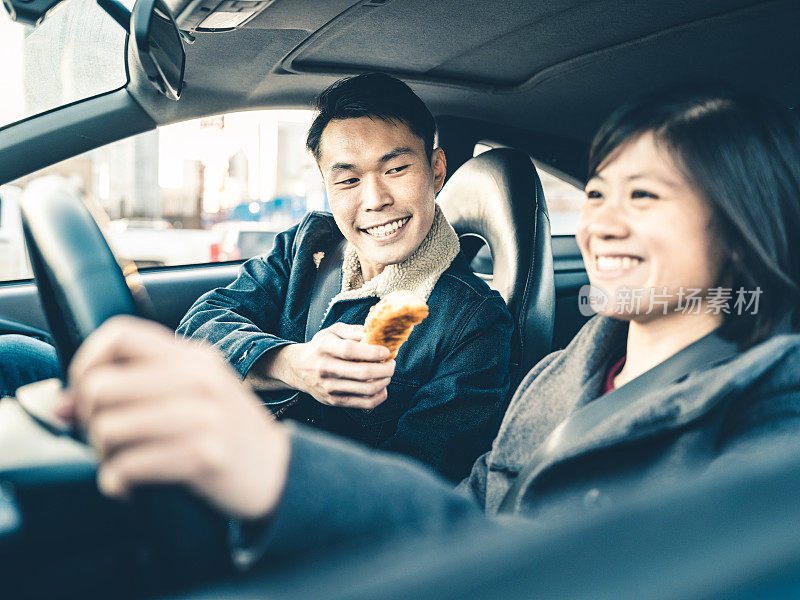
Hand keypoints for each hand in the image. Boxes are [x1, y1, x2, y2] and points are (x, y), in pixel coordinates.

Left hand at [58, 316, 289, 518]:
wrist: (280, 471)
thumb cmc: (229, 433)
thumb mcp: (193, 395)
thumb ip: (136, 389)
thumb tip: (62, 404)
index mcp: (194, 357)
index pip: (119, 335)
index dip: (86, 362)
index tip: (87, 393)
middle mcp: (198, 378)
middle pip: (102, 386)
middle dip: (90, 421)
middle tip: (107, 440)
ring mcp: (204, 416)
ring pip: (109, 428)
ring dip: (104, 455)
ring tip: (122, 463)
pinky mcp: (205, 455)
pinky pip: (130, 466)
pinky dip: (118, 482)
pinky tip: (131, 485)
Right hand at [265, 322, 394, 409]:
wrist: (298, 368)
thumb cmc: (320, 347)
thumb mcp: (333, 332)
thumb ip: (353, 331)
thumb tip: (375, 332)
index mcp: (325, 347)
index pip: (351, 350)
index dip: (372, 352)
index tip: (386, 352)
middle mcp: (325, 368)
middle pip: (362, 372)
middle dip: (385, 369)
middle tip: (392, 364)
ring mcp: (329, 387)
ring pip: (366, 389)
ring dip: (384, 382)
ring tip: (387, 374)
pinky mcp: (334, 401)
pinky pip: (363, 403)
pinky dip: (378, 397)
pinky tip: (382, 388)